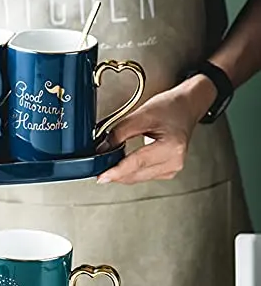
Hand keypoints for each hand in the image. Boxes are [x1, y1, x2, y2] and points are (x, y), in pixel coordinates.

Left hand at [97, 75, 216, 184]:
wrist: (186, 107)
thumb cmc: (170, 107)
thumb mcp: (141, 114)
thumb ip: (119, 133)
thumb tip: (102, 149)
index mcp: (172, 147)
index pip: (137, 163)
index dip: (116, 171)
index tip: (101, 176)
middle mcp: (174, 161)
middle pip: (136, 174)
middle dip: (115, 172)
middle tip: (98, 165)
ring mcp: (172, 168)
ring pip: (137, 178)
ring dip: (121, 172)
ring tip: (110, 160)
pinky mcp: (167, 171)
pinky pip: (142, 176)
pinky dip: (130, 171)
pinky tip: (124, 162)